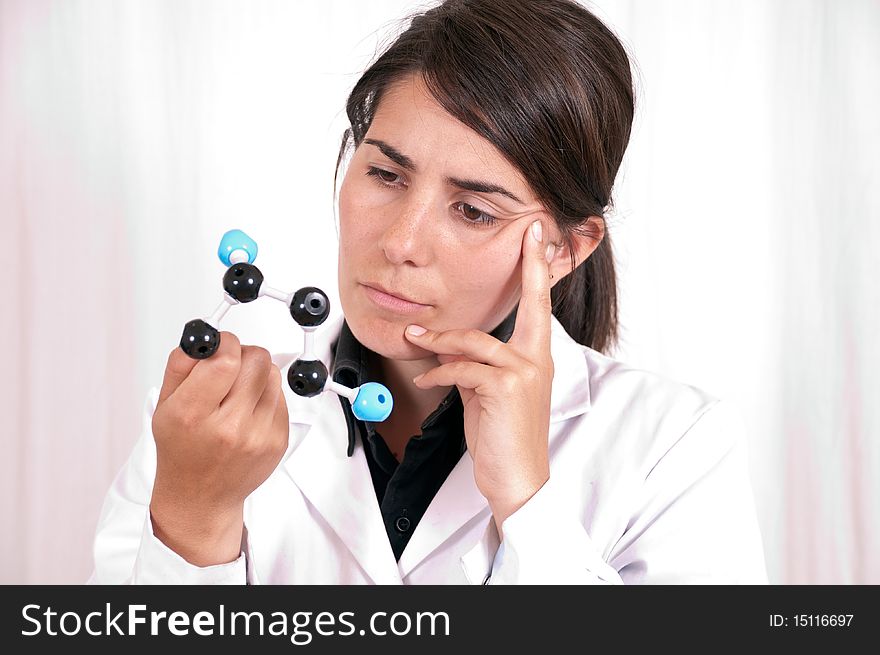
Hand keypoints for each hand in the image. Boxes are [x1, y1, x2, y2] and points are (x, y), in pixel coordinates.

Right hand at [149, 331, 288, 565]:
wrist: (200, 496)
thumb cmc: (181, 449)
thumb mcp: (164, 404)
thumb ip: (182, 364)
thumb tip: (206, 335)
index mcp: (193, 415)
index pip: (225, 358)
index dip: (225, 343)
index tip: (219, 347)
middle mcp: (229, 427)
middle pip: (257, 360)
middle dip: (242, 354)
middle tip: (228, 368)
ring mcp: (259, 436)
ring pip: (273, 374)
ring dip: (256, 374)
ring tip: (237, 393)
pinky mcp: (279, 440)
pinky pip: (282, 396)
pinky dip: (266, 395)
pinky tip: (248, 411)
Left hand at [404, 219, 554, 533]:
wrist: (517, 480)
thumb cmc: (503, 438)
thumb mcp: (488, 394)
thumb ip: (476, 365)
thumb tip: (449, 347)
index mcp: (537, 359)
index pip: (540, 307)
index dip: (539, 270)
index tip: (540, 238)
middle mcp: (538, 361)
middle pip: (531, 303)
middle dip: (530, 265)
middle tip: (527, 234)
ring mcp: (524, 373)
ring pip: (474, 340)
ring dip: (439, 339)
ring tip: (415, 337)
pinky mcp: (505, 388)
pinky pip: (461, 368)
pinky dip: (438, 372)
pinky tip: (426, 380)